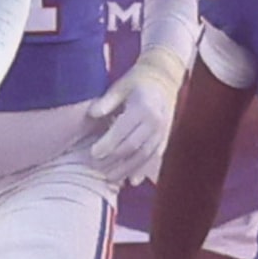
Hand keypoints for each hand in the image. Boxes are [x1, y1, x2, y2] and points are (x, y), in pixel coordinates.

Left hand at [86, 48, 184, 184]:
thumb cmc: (137, 81)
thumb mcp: (120, 86)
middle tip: (95, 168)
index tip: (92, 153)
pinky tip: (133, 180)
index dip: (107, 144)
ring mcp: (162, 131)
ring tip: (109, 178)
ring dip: (126, 169)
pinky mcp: (165, 137)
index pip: (123, 131)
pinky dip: (143, 170)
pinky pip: (154, 157)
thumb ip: (107, 101)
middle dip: (114, 160)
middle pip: (133, 147)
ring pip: (144, 156)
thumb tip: (92, 113)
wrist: (164, 78)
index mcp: (143, 108)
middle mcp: (155, 122)